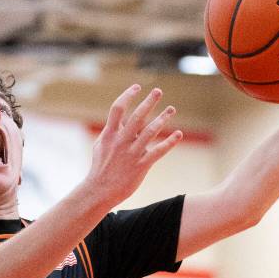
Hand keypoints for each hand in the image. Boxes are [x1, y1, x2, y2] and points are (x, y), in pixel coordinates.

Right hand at [86, 85, 182, 206]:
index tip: (137, 87)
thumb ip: (111, 131)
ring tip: (171, 109)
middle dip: (148, 102)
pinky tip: (178, 134)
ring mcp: (132, 153)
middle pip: (137, 117)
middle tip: (158, 91)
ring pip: (149, 132)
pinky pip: (158, 152)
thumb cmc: (100, 167)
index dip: (128, 95)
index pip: (118, 109)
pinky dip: (169, 143)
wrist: (100, 191)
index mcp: (110, 134)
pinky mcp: (141, 165)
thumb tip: (120, 119)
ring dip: (162, 119)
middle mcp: (121, 141)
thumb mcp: (101, 145)